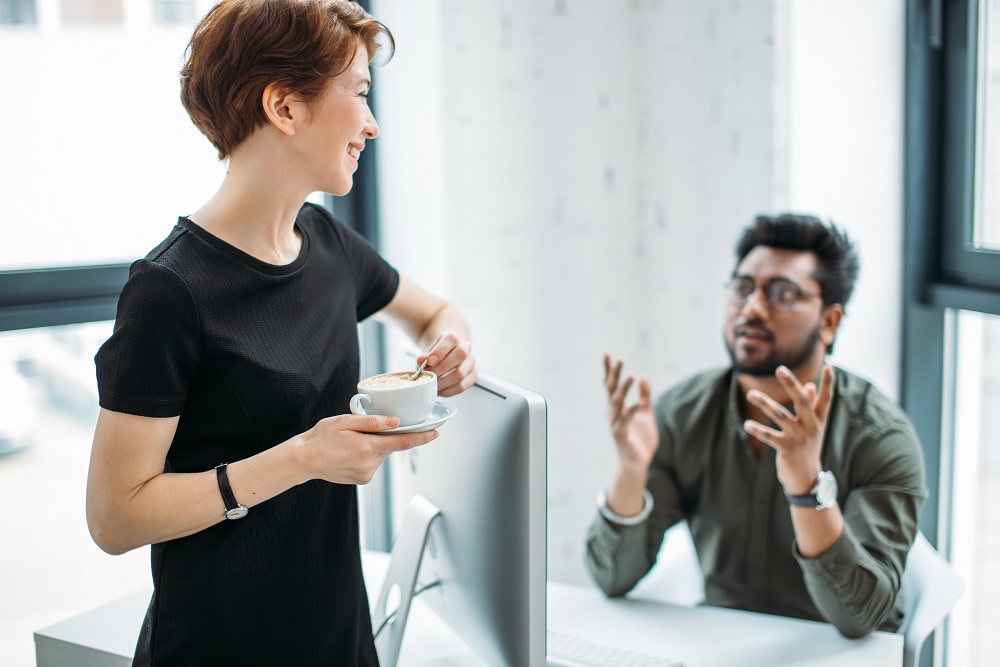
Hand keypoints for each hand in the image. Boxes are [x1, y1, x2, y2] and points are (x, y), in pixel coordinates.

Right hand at [296, 414, 438, 484]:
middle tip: (364, 431)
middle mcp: (369, 463)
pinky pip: (373, 463)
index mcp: (367, 447)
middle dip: (386, 437)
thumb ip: (373, 422)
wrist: (304, 459)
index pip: (402, 441)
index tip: (435, 433)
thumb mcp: (345, 421)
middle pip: (390, 446)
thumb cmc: (321, 437)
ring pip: (381, 454)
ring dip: (375, 446)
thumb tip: (396, 422)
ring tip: (352, 443)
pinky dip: (368, 455)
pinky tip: (351, 453)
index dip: (421, 437)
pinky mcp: (362, 480)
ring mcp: (366, 474)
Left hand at [418, 332, 476, 396]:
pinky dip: (448, 391)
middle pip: (460, 355)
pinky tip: (439, 390)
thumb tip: (421, 361)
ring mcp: (470, 362)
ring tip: (432, 384)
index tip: (428, 361)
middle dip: (441, 368)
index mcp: (454, 337)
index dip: (440, 351)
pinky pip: (462, 386)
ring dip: (443, 382)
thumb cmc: (436, 354)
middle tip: (429, 375)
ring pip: (460, 373)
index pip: (451, 340)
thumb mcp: (428, 351)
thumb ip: (424, 356)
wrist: (446, 356)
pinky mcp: (472, 376)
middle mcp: (465, 347)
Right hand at [604, 353, 657, 476]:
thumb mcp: (646, 413)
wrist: (637, 463)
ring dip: (624, 389)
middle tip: (620, 359)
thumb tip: (643, 376)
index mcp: (617, 406)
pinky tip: (639, 404)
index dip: (609, 369)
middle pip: (612, 389)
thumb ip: (645, 395)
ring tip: (632, 375)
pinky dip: (632, 412)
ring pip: (617, 403)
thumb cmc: (640, 438)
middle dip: (615, 374)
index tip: (607, 353)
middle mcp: (612, 412)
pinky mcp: (621, 435)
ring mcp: (615, 423)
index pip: (611, 384)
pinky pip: (625, 421)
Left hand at [743, 365, 834, 493]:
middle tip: (780, 369)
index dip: (827, 383)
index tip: (829, 365)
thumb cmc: (808, 447)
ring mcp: (799, 438)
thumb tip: (809, 385)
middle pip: (802, 401)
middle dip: (791, 384)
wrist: (806, 478)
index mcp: (818, 420)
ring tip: (751, 394)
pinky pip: (770, 436)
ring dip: (765, 403)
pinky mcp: (787, 449)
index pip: (826, 399)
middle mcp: (811, 427)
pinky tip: (747, 425)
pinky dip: (758, 430)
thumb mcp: (813, 427)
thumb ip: (812, 406)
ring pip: (780, 416)